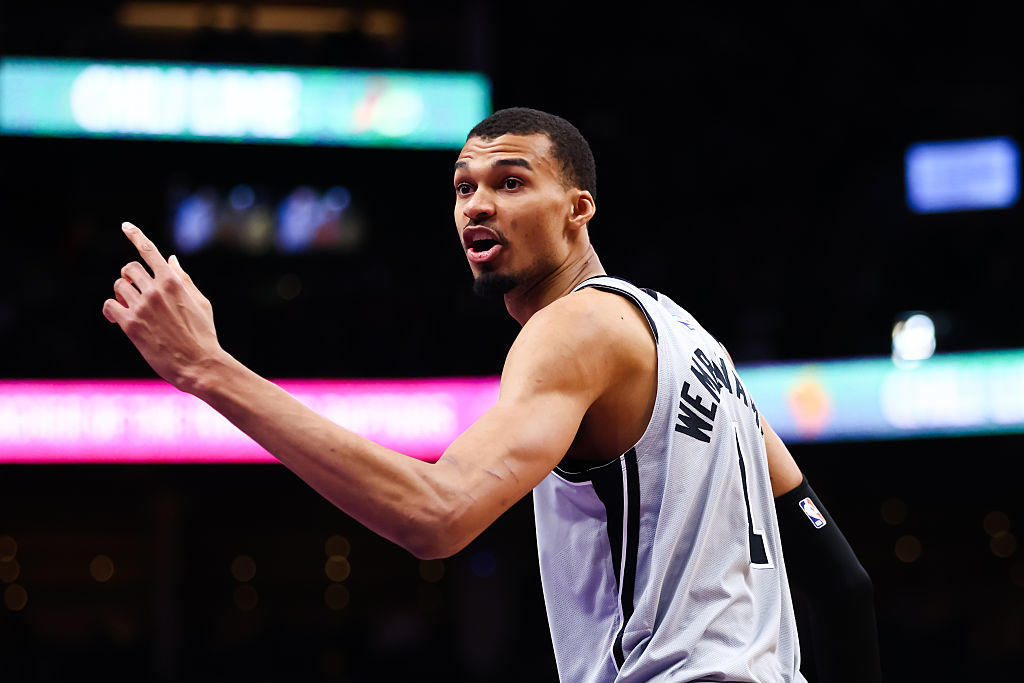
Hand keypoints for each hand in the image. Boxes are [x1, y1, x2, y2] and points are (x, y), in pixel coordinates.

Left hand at [102, 222, 221, 391]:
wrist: (198, 364)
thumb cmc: (203, 335)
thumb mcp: (201, 303)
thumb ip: (184, 279)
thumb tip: (171, 259)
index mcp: (174, 282)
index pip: (150, 251)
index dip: (136, 235)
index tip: (125, 225)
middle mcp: (156, 290)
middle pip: (129, 269)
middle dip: (130, 278)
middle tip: (136, 292)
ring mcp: (142, 307)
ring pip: (118, 286)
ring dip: (122, 295)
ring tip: (130, 308)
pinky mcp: (130, 325)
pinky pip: (110, 306)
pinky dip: (112, 310)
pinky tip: (118, 318)